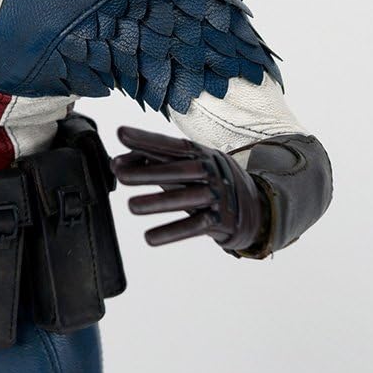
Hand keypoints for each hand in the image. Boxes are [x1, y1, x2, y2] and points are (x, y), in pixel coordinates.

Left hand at [112, 127, 266, 251]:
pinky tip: (149, 238)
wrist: (257, 207)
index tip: (120, 134)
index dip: (147, 139)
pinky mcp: (222, 221)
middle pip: (178, 169)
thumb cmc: (207, 180)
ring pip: (187, 198)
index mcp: (200, 153)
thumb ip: (151, 161)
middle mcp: (211, 171)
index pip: (171, 145)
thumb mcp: (185, 166)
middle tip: (119, 174)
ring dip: (158, 202)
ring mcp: (219, 196)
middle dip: (148, 171)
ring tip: (130, 207)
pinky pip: (195, 226)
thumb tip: (115, 163)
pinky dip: (172, 232)